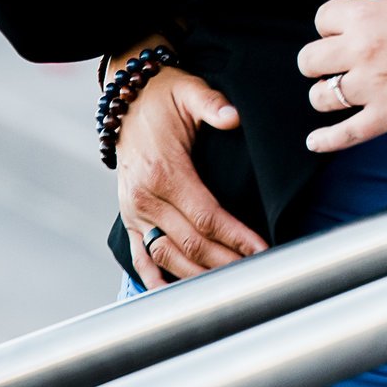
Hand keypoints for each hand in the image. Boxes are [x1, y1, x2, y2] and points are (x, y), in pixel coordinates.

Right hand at [118, 64, 267, 286]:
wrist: (125, 98)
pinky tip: (180, 295)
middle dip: (226, 262)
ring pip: (167, 257)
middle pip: (190, 244)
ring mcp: (133, 212)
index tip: (261, 249)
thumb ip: (212, 104)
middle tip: (258, 274)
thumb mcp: (189, 91)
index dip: (235, 236)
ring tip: (231, 286)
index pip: (206, 215)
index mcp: (164, 172)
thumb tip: (232, 116)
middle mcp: (145, 198)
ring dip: (198, 276)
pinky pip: (141, 257)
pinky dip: (158, 280)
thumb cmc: (164, 96)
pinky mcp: (128, 218)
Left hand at [296, 0, 386, 153]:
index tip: (339, 34)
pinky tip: (315, 141)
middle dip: (319, 61)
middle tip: (333, 64)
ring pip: (320, 97)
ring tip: (335, 93)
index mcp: (366, 17)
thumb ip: (374, 11)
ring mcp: (373, 87)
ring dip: (324, 94)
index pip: (321, 20)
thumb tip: (357, 24)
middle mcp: (362, 51)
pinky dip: (325, 141)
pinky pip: (345, 134)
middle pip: (309, 59)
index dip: (329, 27)